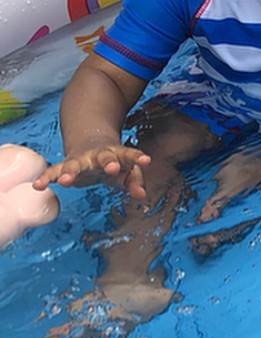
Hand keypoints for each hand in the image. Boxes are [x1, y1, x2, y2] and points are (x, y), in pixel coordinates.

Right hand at [32, 144, 151, 199]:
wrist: (90, 142)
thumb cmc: (114, 161)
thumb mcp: (128, 172)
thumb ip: (136, 182)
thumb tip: (142, 195)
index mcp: (118, 155)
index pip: (129, 155)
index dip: (137, 158)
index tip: (146, 160)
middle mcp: (99, 155)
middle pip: (104, 157)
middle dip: (108, 162)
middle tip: (112, 168)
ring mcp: (81, 159)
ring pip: (75, 164)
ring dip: (70, 172)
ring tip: (66, 180)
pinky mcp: (65, 166)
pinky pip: (53, 171)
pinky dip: (46, 177)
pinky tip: (38, 185)